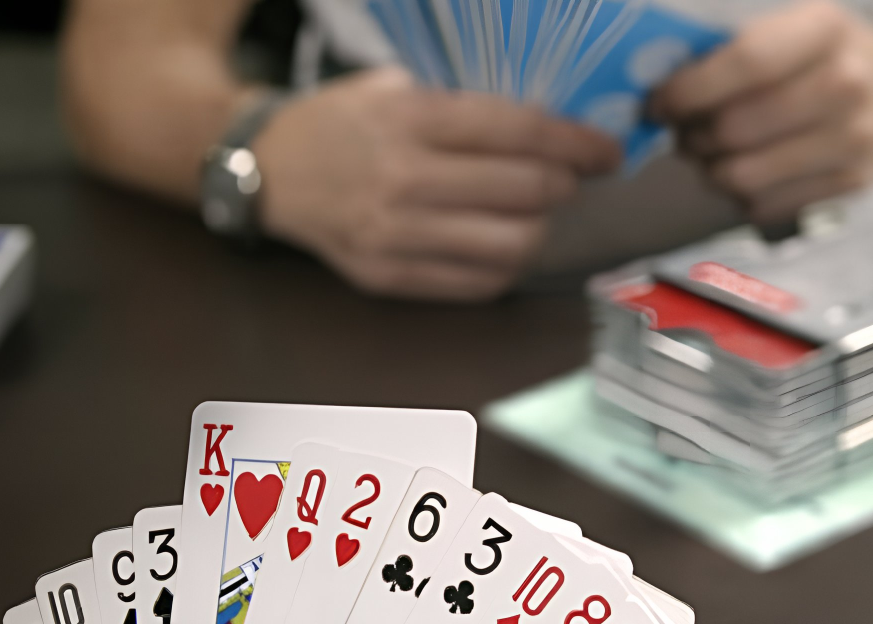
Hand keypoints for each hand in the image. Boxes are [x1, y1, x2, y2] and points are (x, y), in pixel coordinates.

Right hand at [252, 68, 620, 300]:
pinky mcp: (387, 278)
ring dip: (538, 232)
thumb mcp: (393, 89)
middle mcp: (403, 179)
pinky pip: (472, 285)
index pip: (517, 132)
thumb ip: (460, 107)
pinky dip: (504, 269)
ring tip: (535, 217)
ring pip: (506, 246)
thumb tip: (539, 131)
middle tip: (569, 182)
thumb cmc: (336, 123)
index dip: (574, 144)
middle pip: (521, 192)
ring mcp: (394, 236)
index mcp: (409, 120)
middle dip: (562, 187)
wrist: (267, 172)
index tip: (604, 154)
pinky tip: (504, 248)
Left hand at [651, 2, 872, 222]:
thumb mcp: (793, 30)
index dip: (689, 90)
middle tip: (686, 131)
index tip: (659, 104)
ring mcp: (851, 141)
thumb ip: (731, 50)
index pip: (745, 63)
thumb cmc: (827, 62)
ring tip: (714, 154)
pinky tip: (752, 172)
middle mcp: (845, 86)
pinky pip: (761, 206)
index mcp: (824, 31)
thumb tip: (658, 85)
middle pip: (732, 129)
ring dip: (711, 170)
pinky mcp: (846, 187)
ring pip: (740, 176)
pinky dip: (742, 196)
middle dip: (692, 136)